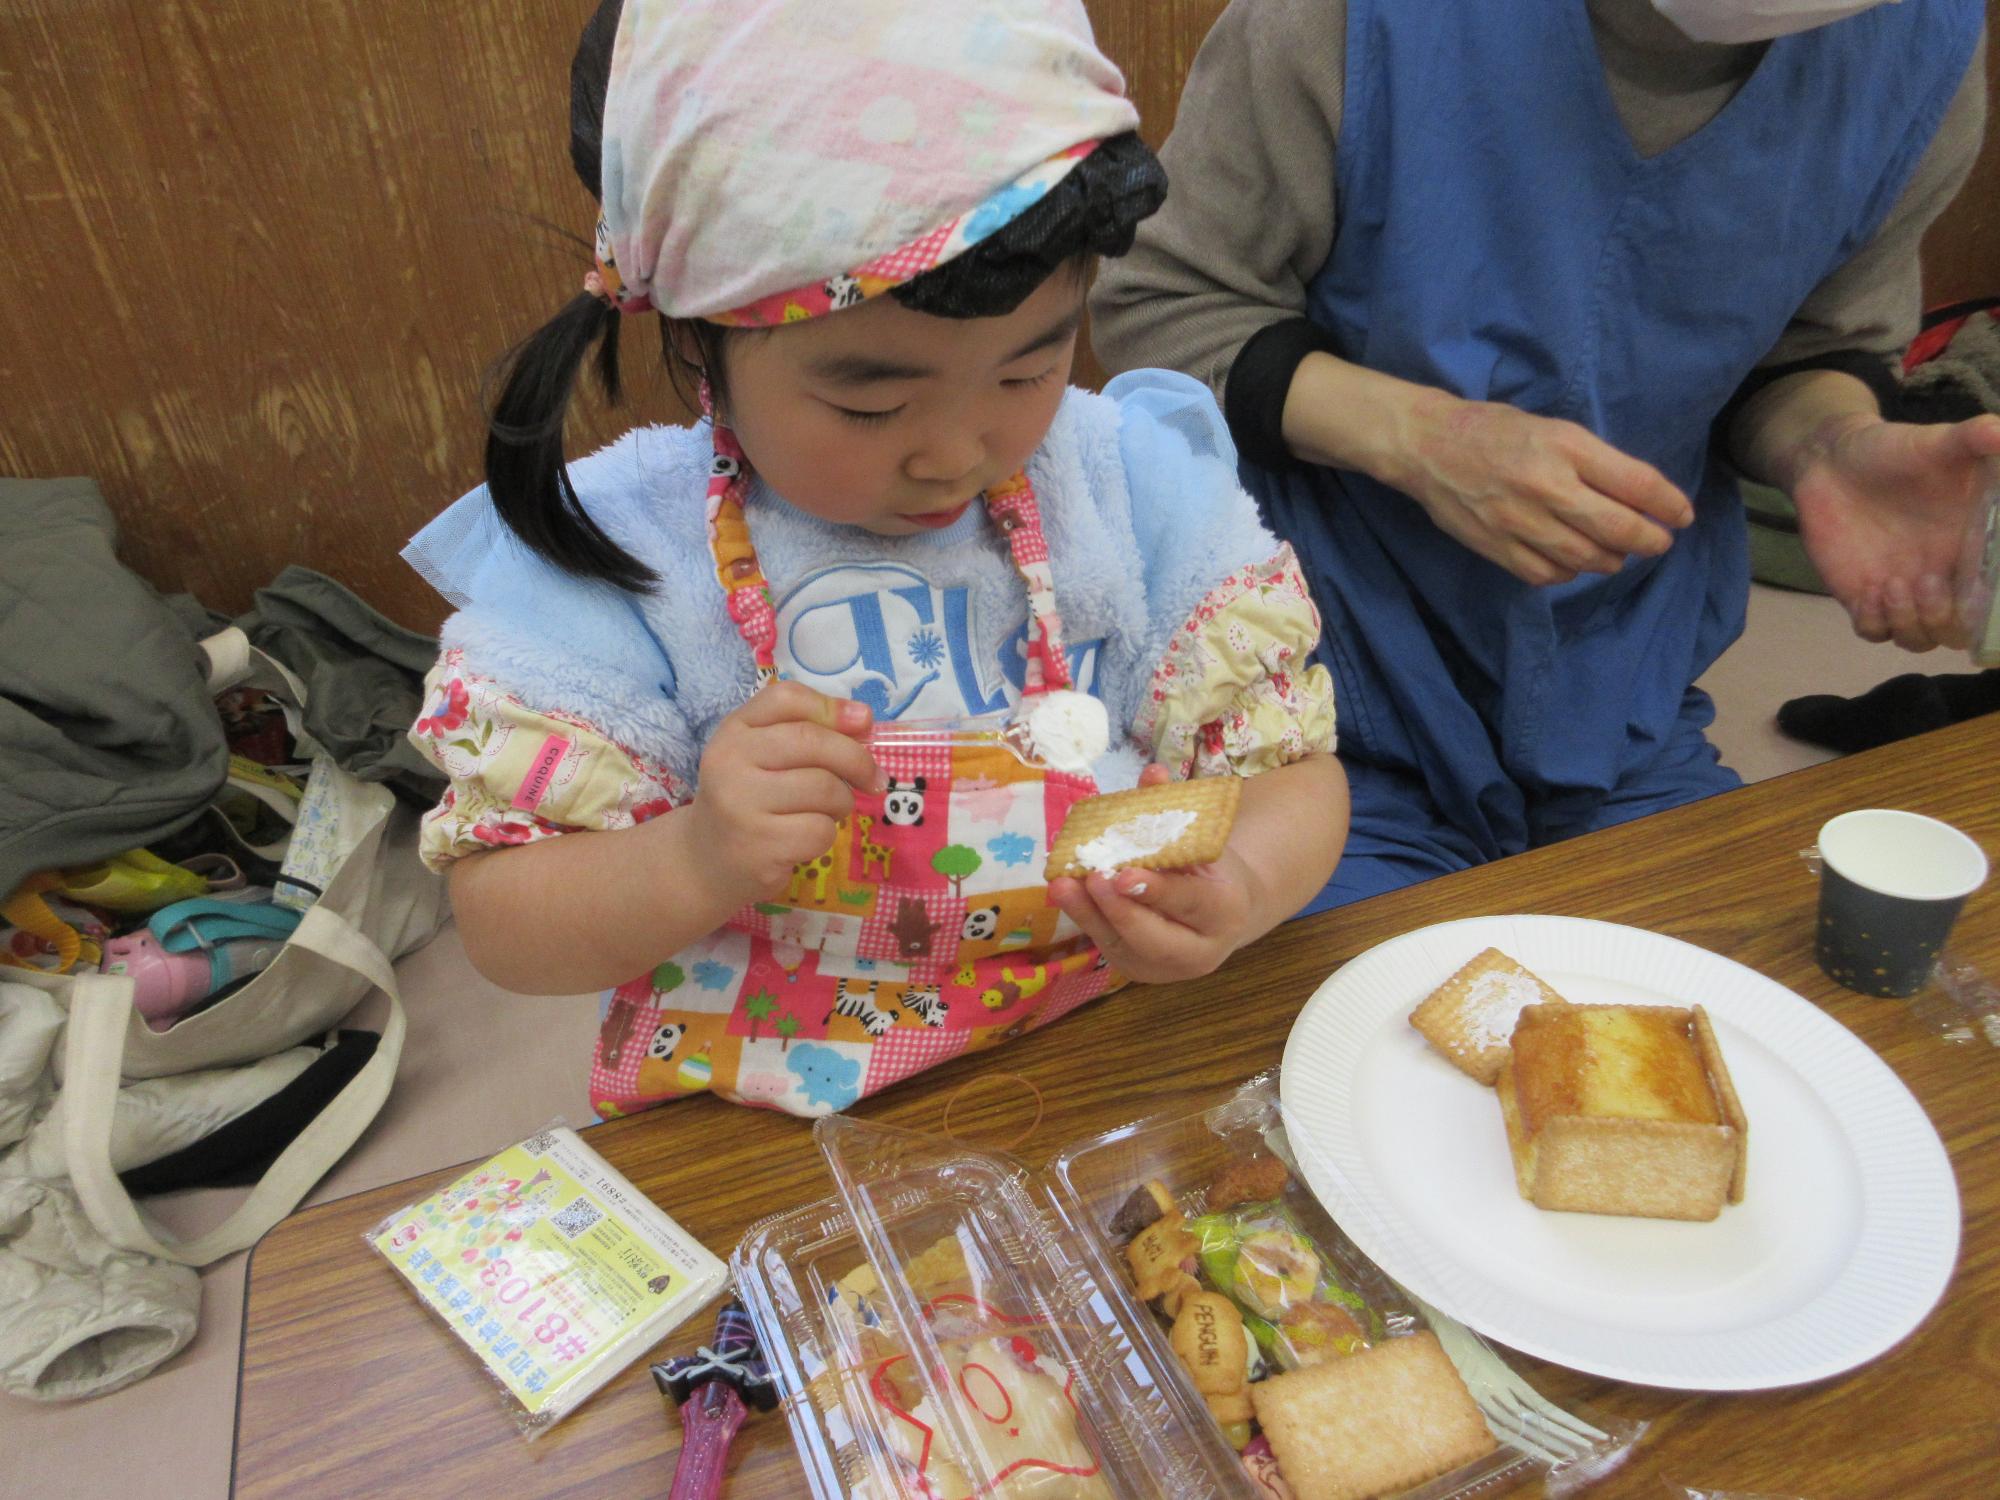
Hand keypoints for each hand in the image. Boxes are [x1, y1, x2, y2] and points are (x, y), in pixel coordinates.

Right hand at [685, 682, 882, 906]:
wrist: (706, 861)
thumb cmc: (748, 799)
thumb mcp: (763, 755)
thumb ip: (807, 729)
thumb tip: (864, 719)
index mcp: (733, 731)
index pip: (787, 699)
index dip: (833, 708)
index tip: (864, 723)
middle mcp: (729, 762)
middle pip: (812, 742)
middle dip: (856, 759)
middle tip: (873, 778)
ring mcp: (740, 805)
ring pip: (824, 788)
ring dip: (842, 802)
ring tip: (827, 811)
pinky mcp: (758, 846)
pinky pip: (819, 830)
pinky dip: (826, 835)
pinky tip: (805, 837)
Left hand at [1047, 767, 1262, 983]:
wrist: (1223, 915)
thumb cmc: (1213, 871)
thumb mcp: (1205, 842)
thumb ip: (1174, 813)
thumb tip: (1152, 773)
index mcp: (1227, 913)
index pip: (1190, 903)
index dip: (1156, 890)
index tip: (1123, 874)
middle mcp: (1200, 951)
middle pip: (1154, 938)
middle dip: (1118, 909)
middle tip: (1091, 878)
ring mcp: (1165, 969)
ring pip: (1122, 946)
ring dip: (1088, 914)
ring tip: (1061, 885)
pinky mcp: (1137, 970)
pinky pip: (1106, 944)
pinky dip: (1085, 916)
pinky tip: (1065, 892)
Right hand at [1390, 393, 1693, 585]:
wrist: (1427, 447)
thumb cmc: (1494, 430)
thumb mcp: (1552, 428)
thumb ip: (1593, 461)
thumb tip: (1636, 497)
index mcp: (1565, 446)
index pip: (1636, 484)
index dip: (1669, 505)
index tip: (1681, 516)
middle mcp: (1547, 486)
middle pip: (1619, 529)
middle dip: (1649, 540)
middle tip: (1658, 542)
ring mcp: (1521, 522)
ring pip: (1587, 558)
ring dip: (1611, 559)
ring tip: (1616, 554)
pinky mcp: (1498, 547)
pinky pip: (1549, 574)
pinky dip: (1570, 572)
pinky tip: (1572, 562)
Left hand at [1793, 413, 1999, 650]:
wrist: (1832, 461)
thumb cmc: (1892, 451)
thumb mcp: (1939, 441)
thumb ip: (1975, 438)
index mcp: (1972, 550)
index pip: (1991, 600)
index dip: (1987, 609)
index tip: (1977, 591)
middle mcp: (1943, 577)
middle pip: (1958, 631)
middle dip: (1947, 621)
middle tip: (1927, 583)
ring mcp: (1903, 590)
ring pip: (1919, 638)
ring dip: (1912, 624)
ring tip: (1894, 586)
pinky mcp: (1862, 596)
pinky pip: (1875, 632)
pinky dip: (1876, 624)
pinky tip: (1871, 593)